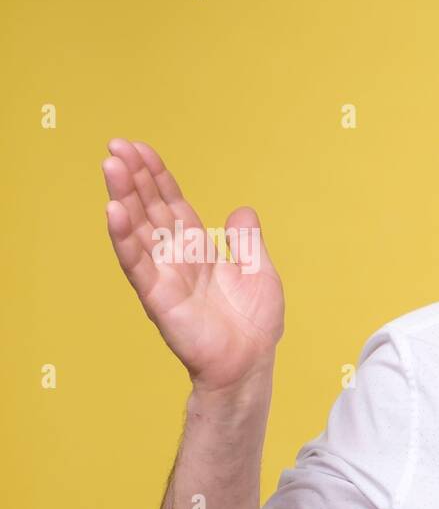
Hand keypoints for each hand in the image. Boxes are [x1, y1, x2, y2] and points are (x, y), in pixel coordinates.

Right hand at [102, 139, 284, 393]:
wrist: (251, 362)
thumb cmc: (254, 324)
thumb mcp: (259, 272)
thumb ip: (246, 241)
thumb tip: (244, 210)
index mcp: (198, 250)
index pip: (172, 204)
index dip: (157, 177)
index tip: (139, 149)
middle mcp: (176, 259)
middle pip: (150, 210)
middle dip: (134, 178)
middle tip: (116, 146)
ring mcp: (165, 276)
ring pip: (138, 230)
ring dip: (123, 197)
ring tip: (111, 166)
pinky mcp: (159, 298)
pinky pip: (138, 264)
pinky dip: (124, 238)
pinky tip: (113, 211)